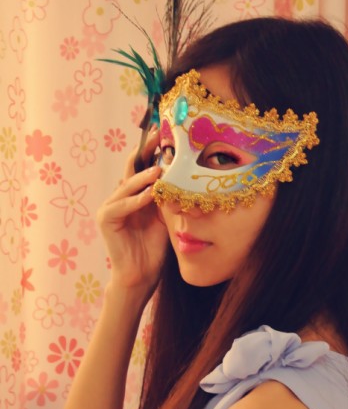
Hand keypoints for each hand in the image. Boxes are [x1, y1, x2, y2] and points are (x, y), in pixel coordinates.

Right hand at [96, 127, 168, 296]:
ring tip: (159, 169)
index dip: (151, 151)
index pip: (142, 168)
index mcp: (135, 195)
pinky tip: (149, 195)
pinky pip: (121, 206)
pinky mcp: (105, 220)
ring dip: (143, 177)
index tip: (165, 133)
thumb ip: (168, 198)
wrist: (142, 275)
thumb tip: (182, 175)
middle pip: (132, 169)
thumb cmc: (155, 249)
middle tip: (157, 135)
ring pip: (127, 186)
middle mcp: (121, 197)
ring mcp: (111, 207)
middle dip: (144, 151)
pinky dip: (136, 201)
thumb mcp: (166, 218)